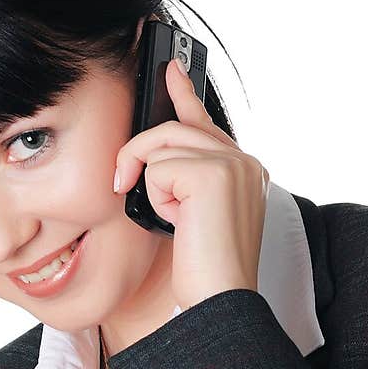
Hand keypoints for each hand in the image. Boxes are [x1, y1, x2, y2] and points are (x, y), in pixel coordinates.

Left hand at [113, 58, 269, 311]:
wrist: (220, 299)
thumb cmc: (205, 269)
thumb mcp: (190, 214)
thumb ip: (181, 178)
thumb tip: (150, 157)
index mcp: (245, 169)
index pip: (204, 121)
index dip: (183, 93)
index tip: (170, 68)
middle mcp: (245, 160)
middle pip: (174, 128)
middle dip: (140, 155)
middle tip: (121, 182)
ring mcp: (233, 163)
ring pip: (162, 147)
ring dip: (152, 186)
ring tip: (173, 219)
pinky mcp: (214, 173)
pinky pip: (158, 168)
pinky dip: (156, 198)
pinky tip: (179, 223)